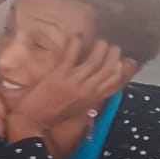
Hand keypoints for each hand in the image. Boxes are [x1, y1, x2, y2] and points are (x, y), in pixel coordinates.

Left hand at [7, 36, 129, 135]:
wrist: (33, 123)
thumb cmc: (53, 116)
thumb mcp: (78, 109)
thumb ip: (89, 97)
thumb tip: (97, 86)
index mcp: (93, 99)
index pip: (116, 83)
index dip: (125, 70)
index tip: (127, 60)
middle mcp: (88, 90)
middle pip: (110, 69)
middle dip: (114, 55)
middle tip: (112, 47)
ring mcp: (75, 82)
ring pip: (95, 61)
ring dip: (100, 48)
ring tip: (100, 41)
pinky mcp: (59, 76)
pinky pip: (71, 55)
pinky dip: (76, 43)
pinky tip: (78, 35)